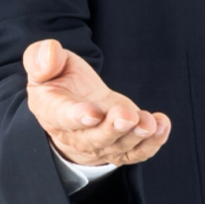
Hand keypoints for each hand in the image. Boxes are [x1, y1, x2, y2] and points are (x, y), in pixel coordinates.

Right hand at [23, 39, 171, 166]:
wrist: (67, 106)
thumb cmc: (56, 80)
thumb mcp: (44, 65)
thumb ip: (42, 58)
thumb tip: (50, 51)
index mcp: (52, 110)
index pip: (64, 116)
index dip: (79, 116)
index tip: (93, 113)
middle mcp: (76, 134)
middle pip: (96, 138)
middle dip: (113, 128)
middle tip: (127, 116)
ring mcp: (100, 144)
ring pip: (119, 147)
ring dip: (137, 136)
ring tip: (150, 123)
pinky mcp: (119, 146)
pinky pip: (136, 152)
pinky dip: (152, 143)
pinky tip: (162, 125)